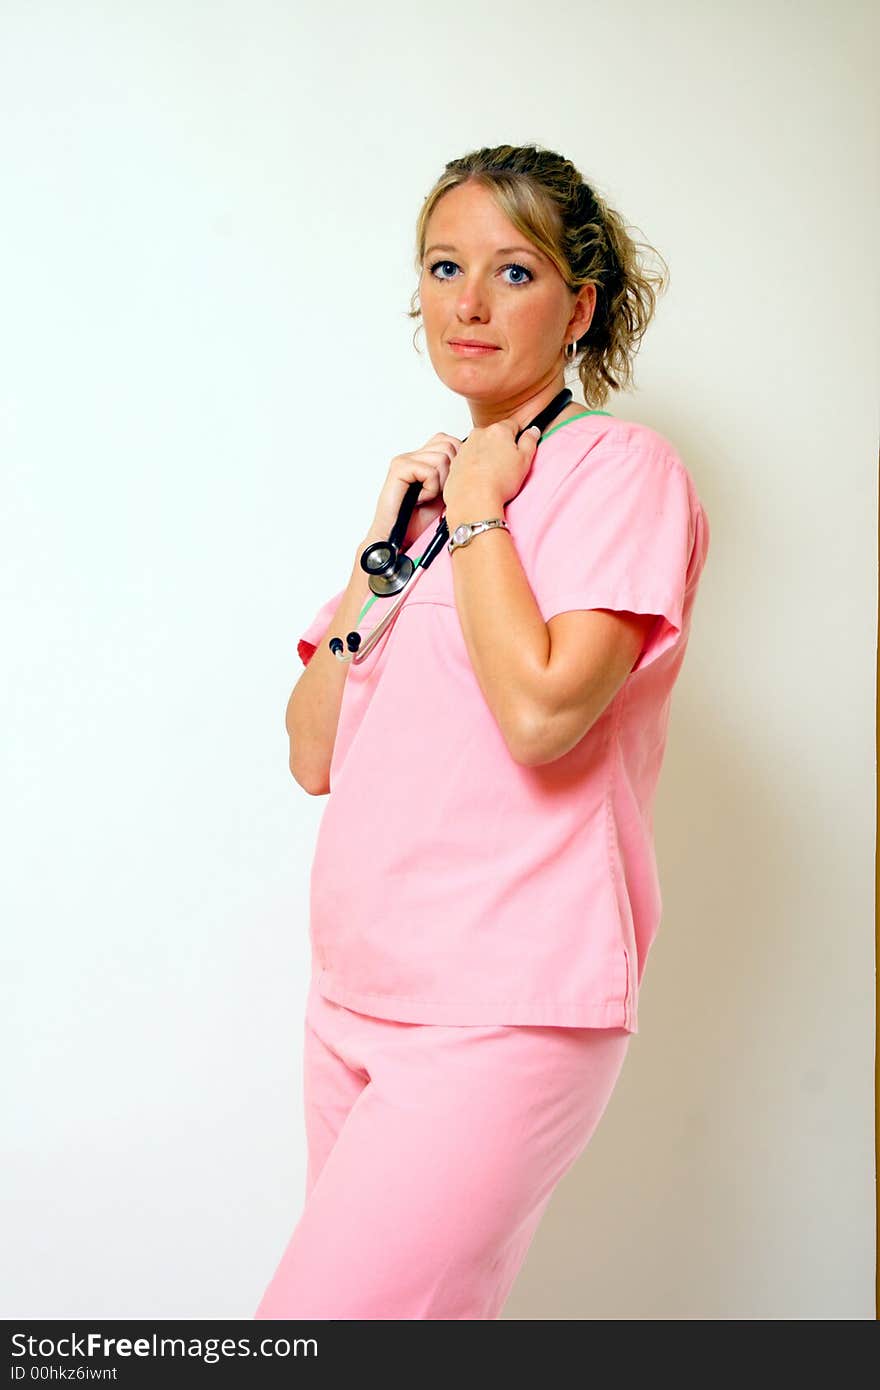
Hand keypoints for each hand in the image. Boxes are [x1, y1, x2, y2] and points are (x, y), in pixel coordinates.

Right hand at [367, 432, 461, 550]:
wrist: (397, 537)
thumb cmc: (417, 520)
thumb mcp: (446, 494)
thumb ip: (455, 473)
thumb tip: (473, 461)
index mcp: (424, 458)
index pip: (449, 440)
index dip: (458, 460)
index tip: (451, 485)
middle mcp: (413, 455)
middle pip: (449, 445)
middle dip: (451, 472)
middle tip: (438, 493)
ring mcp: (405, 460)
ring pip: (442, 457)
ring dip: (440, 484)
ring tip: (428, 497)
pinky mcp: (399, 468)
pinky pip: (429, 471)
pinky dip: (430, 489)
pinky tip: (421, 499)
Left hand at [442, 418, 540, 524]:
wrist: (473, 501)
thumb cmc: (498, 482)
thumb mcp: (524, 460)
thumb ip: (530, 441)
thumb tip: (533, 431)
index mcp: (497, 431)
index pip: (513, 426)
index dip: (518, 439)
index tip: (518, 451)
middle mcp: (478, 435)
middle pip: (494, 436)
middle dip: (501, 448)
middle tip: (507, 467)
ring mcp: (464, 448)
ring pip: (480, 448)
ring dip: (486, 457)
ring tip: (493, 476)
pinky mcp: (455, 462)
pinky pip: (468, 461)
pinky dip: (474, 467)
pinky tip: (480, 480)